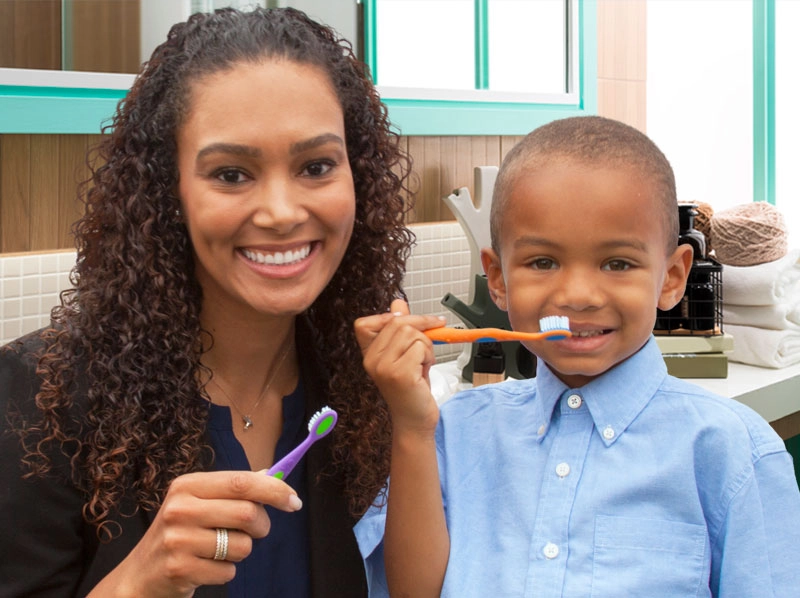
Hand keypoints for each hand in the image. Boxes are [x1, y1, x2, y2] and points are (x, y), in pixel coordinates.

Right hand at [88, 470, 302, 597]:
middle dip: (261, 526)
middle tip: (255, 531)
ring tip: (220, 550)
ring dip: (242, 551)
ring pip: (242, 545)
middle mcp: (180, 508)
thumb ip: (234, 489)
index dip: (274, 490)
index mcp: (188, 485)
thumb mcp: (199, 503)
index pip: (242, 481)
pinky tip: (205, 567)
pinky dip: (225, 571)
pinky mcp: (180, 568)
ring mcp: (177, 539)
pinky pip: (228, 571)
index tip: (294, 501)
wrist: (140, 576)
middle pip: (247, 513)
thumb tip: (273, 474)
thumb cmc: (180, 534)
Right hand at [354, 299, 444, 433]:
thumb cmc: (411, 389)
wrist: (415, 421)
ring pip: (412, 333)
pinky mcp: (400, 374)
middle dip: (420, 328)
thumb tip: (398, 302)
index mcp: (368, 354)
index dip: (389, 317)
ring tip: (422, 363)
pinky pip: (421, 348)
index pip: (365, 323)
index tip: (411, 323)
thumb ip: (400, 328)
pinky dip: (429, 357)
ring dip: (426, 346)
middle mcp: (371, 360)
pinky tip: (424, 371)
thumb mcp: (404, 354)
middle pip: (398, 322)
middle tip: (429, 343)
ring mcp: (384, 367)